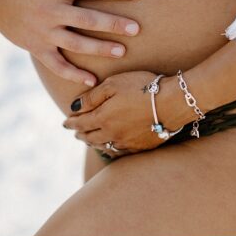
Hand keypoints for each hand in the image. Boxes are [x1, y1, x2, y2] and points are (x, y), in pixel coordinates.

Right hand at [0, 0, 139, 83]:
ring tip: (122, 51)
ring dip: (99, 48)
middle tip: (136, 29)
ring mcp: (45, 31)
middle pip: (87, 19)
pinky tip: (92, 79)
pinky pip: (57, 64)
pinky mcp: (38, 48)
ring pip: (75, 43)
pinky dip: (73, 73)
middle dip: (112, 24)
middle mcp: (52, 10)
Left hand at [64, 70, 184, 153]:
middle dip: (80, 133)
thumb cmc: (141, 87)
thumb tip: (73, 107)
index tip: (64, 123)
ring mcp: (127, 143)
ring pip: (104, 146)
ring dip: (93, 142)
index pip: (81, 123)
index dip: (71, 123)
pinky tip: (110, 146)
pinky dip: (110, 148)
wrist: (171, 103)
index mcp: (103, 118)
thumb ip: (92, 97)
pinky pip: (119, 151)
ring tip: (88, 139)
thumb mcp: (113, 84)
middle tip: (74, 131)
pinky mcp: (140, 147)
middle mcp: (112, 134)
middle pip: (90, 137)